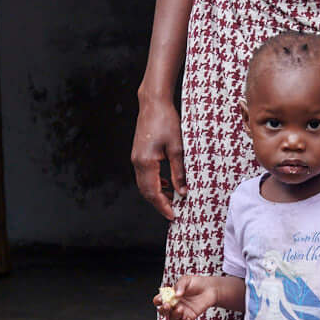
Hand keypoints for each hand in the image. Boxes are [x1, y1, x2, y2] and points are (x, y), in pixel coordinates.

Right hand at [131, 96, 185, 219]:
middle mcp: (137, 162)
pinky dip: (155, 184)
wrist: (153, 103)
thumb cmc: (166, 121)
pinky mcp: (139, 154)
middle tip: (174, 213)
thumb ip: (179, 171)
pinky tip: (167, 184)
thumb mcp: (178, 148)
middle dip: (159, 204)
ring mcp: (136, 158)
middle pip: (146, 192)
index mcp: (146, 162)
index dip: (163, 206)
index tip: (173, 216)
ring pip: (144, 185)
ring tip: (173, 200)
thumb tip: (183, 191)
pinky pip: (145, 176)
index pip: (154, 192)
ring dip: (157, 195)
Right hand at [153, 275, 220, 319]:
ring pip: (172, 318)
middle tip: (168, 305)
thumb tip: (176, 294)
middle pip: (163, 311)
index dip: (158, 301)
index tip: (161, 299)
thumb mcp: (186, 280)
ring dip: (174, 314)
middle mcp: (174, 304)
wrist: (210, 288)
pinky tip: (186, 317)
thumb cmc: (196, 283)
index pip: (159, 300)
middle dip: (163, 310)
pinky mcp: (189, 316)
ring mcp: (181, 311)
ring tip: (180, 309)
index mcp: (170, 295)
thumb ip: (180, 286)